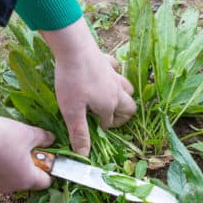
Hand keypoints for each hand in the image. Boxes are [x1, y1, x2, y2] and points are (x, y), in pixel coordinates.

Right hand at [0, 116, 54, 193]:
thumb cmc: (3, 137)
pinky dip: (2, 165)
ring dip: (16, 165)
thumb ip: (44, 138)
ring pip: (13, 177)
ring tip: (12, 147)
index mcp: (27, 180)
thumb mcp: (28, 133)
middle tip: (29, 148)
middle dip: (32, 165)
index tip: (47, 157)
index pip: (47, 182)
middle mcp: (12, 187)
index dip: (50, 169)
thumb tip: (51, 139)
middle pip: (29, 179)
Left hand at [41, 18, 135, 156]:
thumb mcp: (72, 111)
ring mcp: (113, 75)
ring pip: (128, 88)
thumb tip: (84, 155)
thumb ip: (80, 133)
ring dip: (123, 96)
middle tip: (109, 117)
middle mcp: (116, 91)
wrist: (73, 47)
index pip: (111, 122)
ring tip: (111, 100)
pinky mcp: (107, 60)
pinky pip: (117, 69)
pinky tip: (106, 75)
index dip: (103, 127)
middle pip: (130, 106)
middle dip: (123, 115)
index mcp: (109, 105)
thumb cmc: (71, 81)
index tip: (94, 128)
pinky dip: (115, 74)